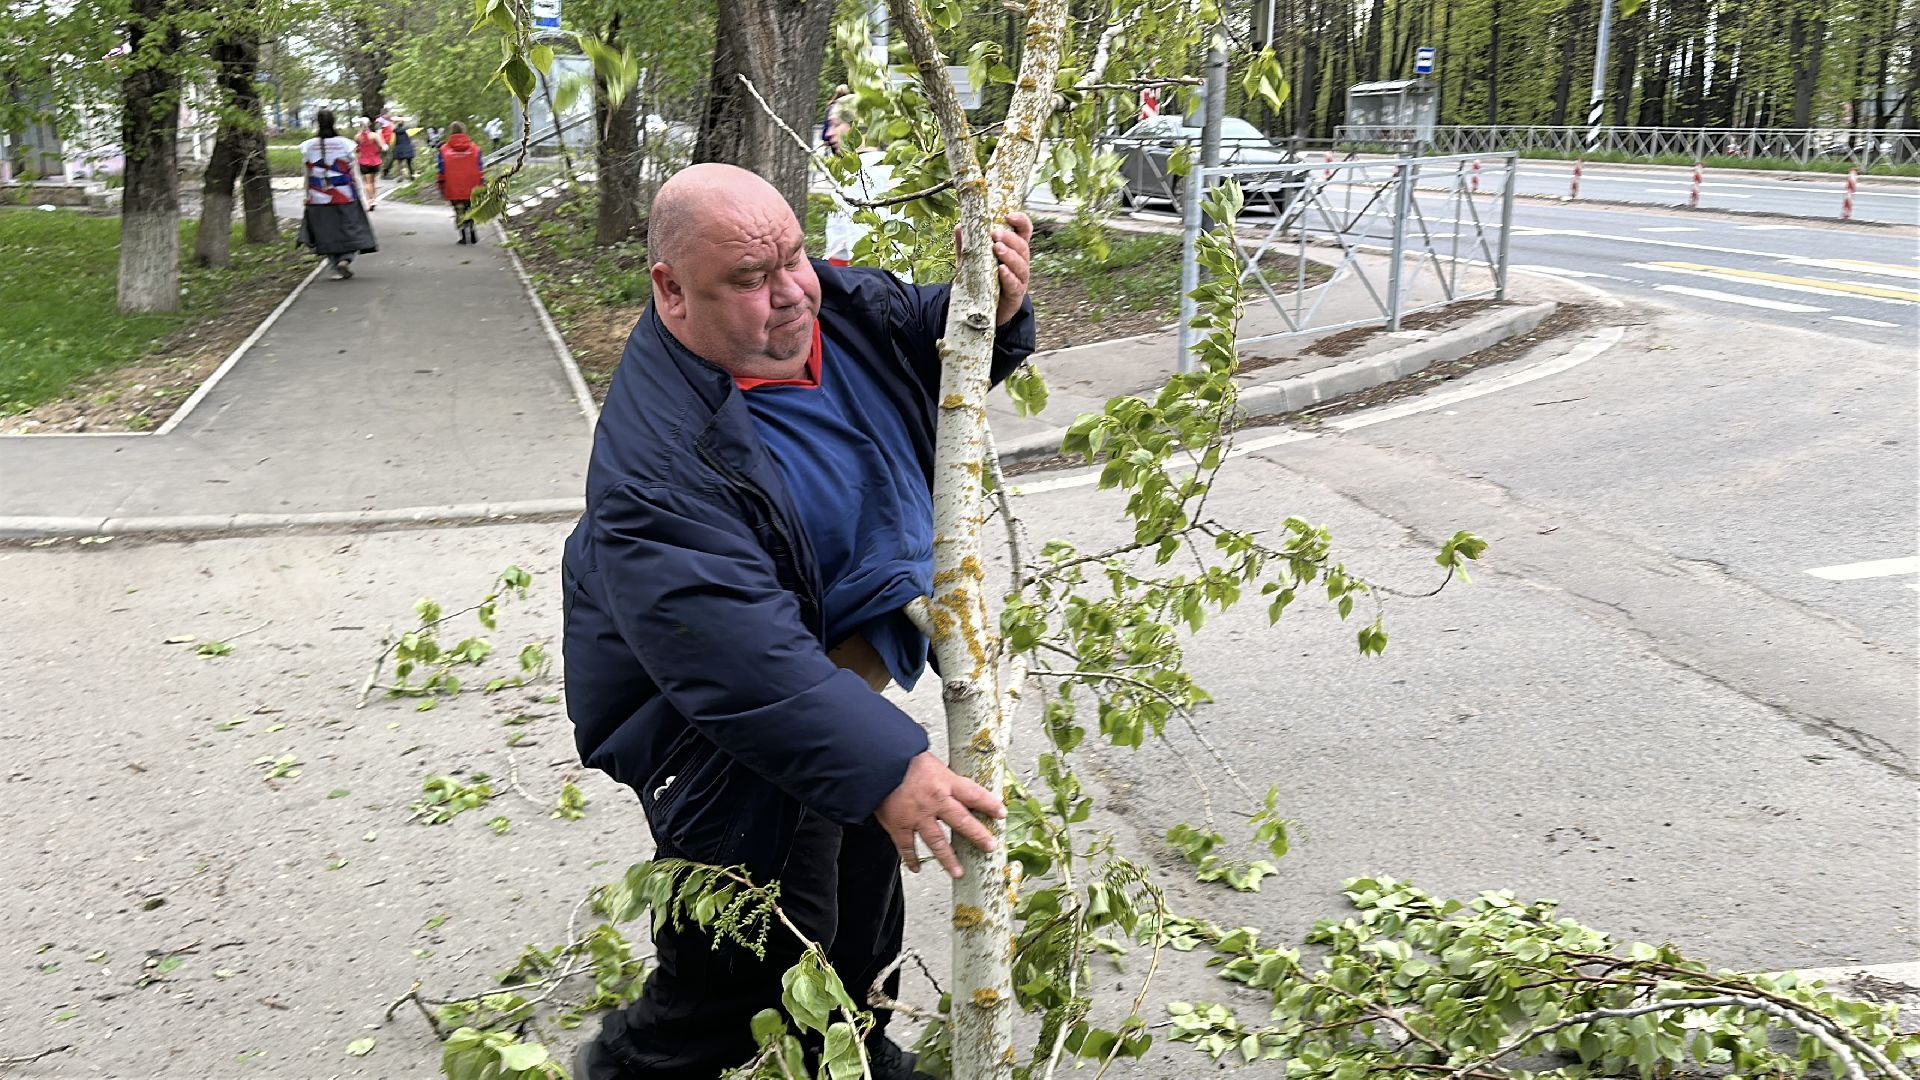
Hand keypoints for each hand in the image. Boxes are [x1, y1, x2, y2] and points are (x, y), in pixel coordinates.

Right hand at [874, 751, 1006, 878]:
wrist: (875, 761)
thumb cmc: (900, 756)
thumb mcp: (929, 761)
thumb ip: (941, 776)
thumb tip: (952, 781)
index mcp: (945, 781)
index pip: (974, 794)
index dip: (990, 804)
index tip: (1001, 813)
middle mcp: (935, 801)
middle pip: (962, 821)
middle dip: (978, 835)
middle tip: (989, 847)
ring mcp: (917, 816)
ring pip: (937, 842)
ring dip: (949, 859)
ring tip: (958, 872)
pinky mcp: (899, 825)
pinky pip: (907, 847)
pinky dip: (911, 859)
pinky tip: (916, 868)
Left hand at [954, 213, 1032, 326]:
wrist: (985, 309)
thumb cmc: (983, 279)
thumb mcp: (972, 260)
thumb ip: (967, 244)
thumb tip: (960, 226)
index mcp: (1013, 249)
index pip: (1024, 231)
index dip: (1021, 221)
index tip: (1009, 215)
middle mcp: (1020, 263)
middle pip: (1023, 247)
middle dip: (1010, 238)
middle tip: (995, 234)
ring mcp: (1020, 280)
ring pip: (1021, 265)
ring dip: (1010, 255)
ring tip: (997, 248)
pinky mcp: (1015, 296)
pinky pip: (1015, 285)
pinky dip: (1009, 277)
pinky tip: (1001, 270)